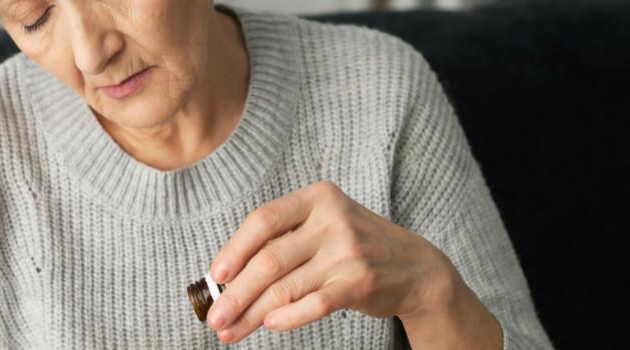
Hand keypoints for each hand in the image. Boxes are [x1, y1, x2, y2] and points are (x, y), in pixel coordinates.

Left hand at [204, 181, 460, 342]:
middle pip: (270, 259)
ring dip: (253, 313)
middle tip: (215, 316)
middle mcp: (332, 219)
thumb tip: (227, 277)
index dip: (234, 250)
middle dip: (236, 293)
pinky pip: (314, 304)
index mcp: (317, 198)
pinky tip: (269, 325)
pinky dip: (287, 317)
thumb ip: (283, 241)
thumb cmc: (355, 247)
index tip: (215, 277)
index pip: (263, 221)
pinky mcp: (360, 282)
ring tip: (231, 330)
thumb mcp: (323, 226)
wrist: (415, 267)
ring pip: (286, 287)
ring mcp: (348, 251)